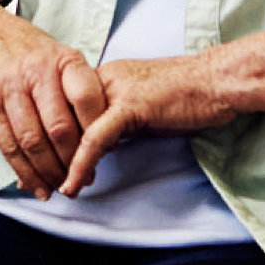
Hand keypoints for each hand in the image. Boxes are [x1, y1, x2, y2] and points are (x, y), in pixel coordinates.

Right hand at [0, 2, 107, 198]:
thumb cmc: (29, 52)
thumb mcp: (62, 58)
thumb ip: (81, 93)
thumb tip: (103, 139)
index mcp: (64, 60)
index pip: (87, 100)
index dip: (96, 134)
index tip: (102, 154)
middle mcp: (36, 71)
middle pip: (59, 128)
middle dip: (72, 163)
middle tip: (82, 180)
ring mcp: (9, 86)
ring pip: (32, 142)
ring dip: (48, 173)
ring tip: (59, 187)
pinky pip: (8, 146)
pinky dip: (24, 172)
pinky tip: (35, 185)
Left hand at [59, 53, 232, 198]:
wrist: (219, 81)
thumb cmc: (190, 94)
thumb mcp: (143, 105)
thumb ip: (118, 119)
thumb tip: (99, 145)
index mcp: (105, 75)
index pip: (66, 106)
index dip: (57, 137)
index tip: (49, 163)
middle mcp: (104, 77)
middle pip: (63, 116)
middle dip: (53, 152)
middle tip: (44, 180)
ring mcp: (116, 89)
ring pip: (75, 128)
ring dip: (63, 162)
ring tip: (61, 188)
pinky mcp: (131, 105)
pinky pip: (97, 138)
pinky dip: (82, 163)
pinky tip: (74, 183)